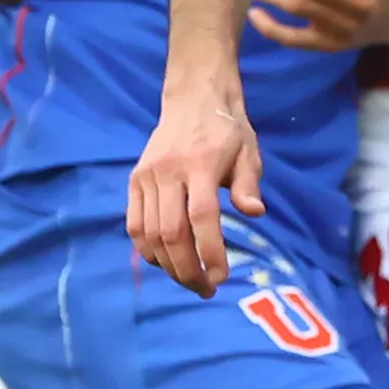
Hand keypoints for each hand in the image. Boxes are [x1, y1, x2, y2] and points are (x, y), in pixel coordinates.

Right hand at [128, 96, 262, 295]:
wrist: (193, 99)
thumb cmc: (227, 130)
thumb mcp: (249, 151)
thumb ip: (248, 184)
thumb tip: (255, 214)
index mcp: (201, 164)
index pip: (201, 217)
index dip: (210, 251)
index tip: (221, 277)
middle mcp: (168, 172)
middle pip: (171, 232)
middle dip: (188, 268)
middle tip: (206, 289)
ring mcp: (146, 177)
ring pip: (149, 233)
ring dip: (168, 265)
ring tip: (190, 280)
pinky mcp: (134, 180)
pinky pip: (134, 224)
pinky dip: (147, 249)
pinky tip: (165, 264)